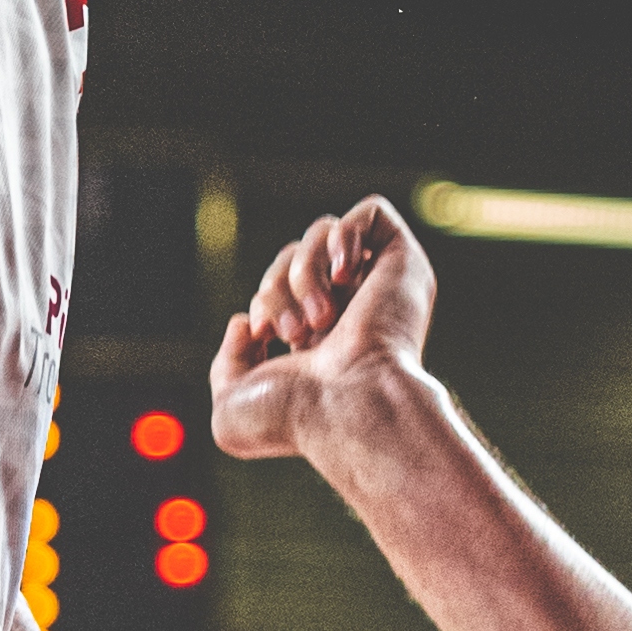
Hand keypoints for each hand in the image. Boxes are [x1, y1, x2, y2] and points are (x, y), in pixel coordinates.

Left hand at [209, 201, 436, 465]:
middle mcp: (350, 311)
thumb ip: (227, 364)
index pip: (278, 288)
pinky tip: (343, 272)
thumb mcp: (231, 406)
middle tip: (295, 333)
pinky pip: (370, 213)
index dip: (263, 304)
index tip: (262, 339)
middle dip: (276, 289)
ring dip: (304, 271)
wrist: (348, 409)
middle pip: (292, 257)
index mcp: (318, 342)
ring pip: (320, 234)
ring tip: (320, 317)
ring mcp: (377, 286)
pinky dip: (345, 233)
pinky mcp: (404, 265)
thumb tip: (242, 324)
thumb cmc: (296, 417)